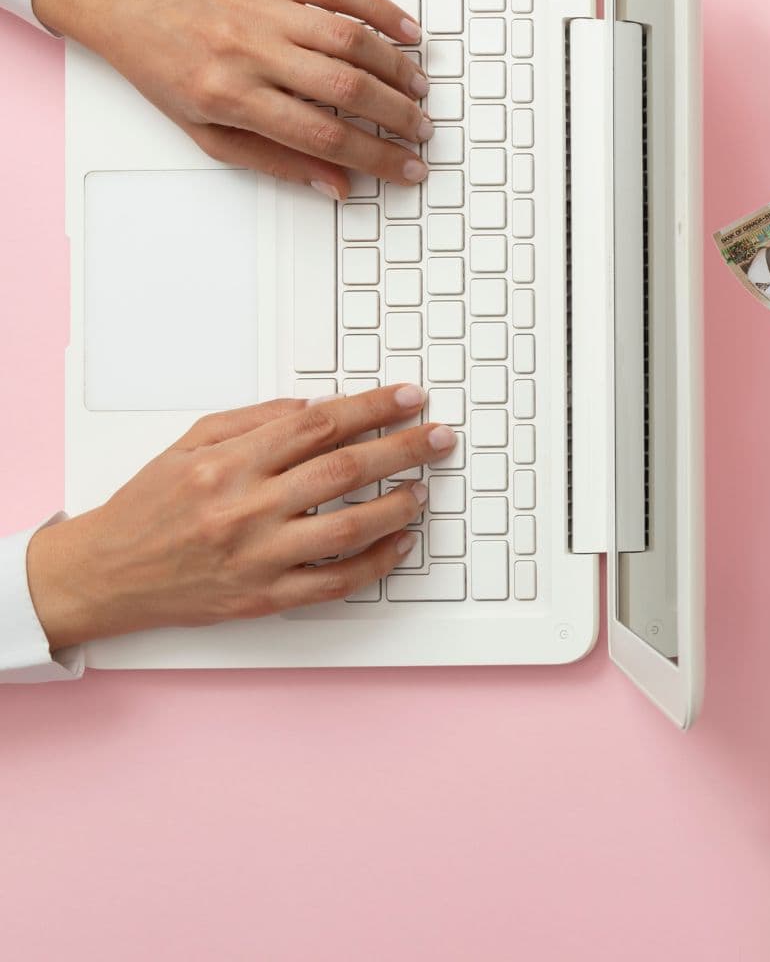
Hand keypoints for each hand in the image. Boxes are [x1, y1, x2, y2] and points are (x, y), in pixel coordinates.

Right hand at [24, 386, 454, 648]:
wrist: (103, 574)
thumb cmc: (147, 507)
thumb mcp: (188, 444)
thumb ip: (252, 420)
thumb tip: (316, 407)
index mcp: (227, 465)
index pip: (318, 425)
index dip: (371, 407)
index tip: (408, 397)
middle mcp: (245, 509)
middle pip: (344, 471)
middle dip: (402, 448)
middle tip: (439, 436)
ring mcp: (257, 557)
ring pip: (348, 529)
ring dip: (397, 505)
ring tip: (423, 488)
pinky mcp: (264, 597)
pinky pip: (335, 583)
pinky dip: (376, 563)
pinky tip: (400, 542)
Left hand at [33, 0, 432, 196]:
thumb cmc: (162, 64)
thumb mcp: (204, 131)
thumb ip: (273, 161)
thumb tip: (337, 186)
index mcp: (226, 95)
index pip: (322, 136)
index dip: (377, 157)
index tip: (408, 167)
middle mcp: (245, 49)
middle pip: (347, 88)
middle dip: (398, 116)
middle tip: (422, 130)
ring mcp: (260, 6)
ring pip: (351, 39)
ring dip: (397, 68)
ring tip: (417, 88)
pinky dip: (382, 11)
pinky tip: (407, 33)